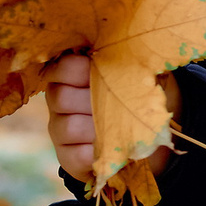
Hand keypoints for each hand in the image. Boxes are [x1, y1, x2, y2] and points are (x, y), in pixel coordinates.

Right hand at [43, 54, 175, 186]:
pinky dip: (95, 153)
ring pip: (68, 127)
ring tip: (121, 126)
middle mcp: (59, 102)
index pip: (61, 67)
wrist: (146, 135)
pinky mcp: (68, 157)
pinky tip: (113, 150)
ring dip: (97, 128)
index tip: (101, 69)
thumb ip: (130, 62)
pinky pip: (74, 156)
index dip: (79, 69)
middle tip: (118, 103)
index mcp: (71, 76)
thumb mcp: (140, 74)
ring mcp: (60, 130)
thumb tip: (136, 48)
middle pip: (60, 97)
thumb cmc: (139, 95)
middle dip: (92, 100)